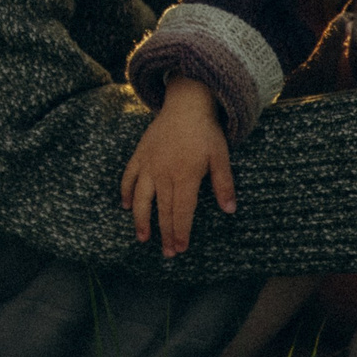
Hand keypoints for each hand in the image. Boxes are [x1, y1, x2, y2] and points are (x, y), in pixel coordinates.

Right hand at [121, 77, 235, 257]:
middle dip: (165, 234)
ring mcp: (149, 165)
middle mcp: (164, 173)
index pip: (182, 211)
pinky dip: (126, 192)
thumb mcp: (221, 156)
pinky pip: (129, 177)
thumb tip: (230, 209)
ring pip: (142, 198)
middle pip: (163, 210)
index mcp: (185, 175)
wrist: (186, 103)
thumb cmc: (206, 131)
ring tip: (143, 237)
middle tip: (168, 254)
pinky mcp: (140, 155)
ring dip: (141, 220)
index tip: (180, 248)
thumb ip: (223, 184)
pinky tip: (126, 206)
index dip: (181, 232)